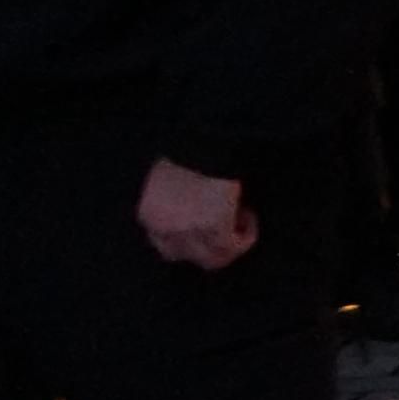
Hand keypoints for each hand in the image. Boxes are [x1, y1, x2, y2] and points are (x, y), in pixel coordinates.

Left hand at [136, 161, 253, 272]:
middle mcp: (164, 229)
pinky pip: (234, 246)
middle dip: (210, 246)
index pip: (165, 245)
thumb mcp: (169, 177)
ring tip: (242, 220)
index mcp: (149, 214)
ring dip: (231, 244)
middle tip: (228, 227)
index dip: (190, 240)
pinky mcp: (214, 228)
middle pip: (188, 256)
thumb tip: (194, 209)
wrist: (205, 140)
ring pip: (212, 259)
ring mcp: (188, 232)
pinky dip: (245, 235)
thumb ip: (174, 199)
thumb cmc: (189, 152)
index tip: (207, 226)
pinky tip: (249, 216)